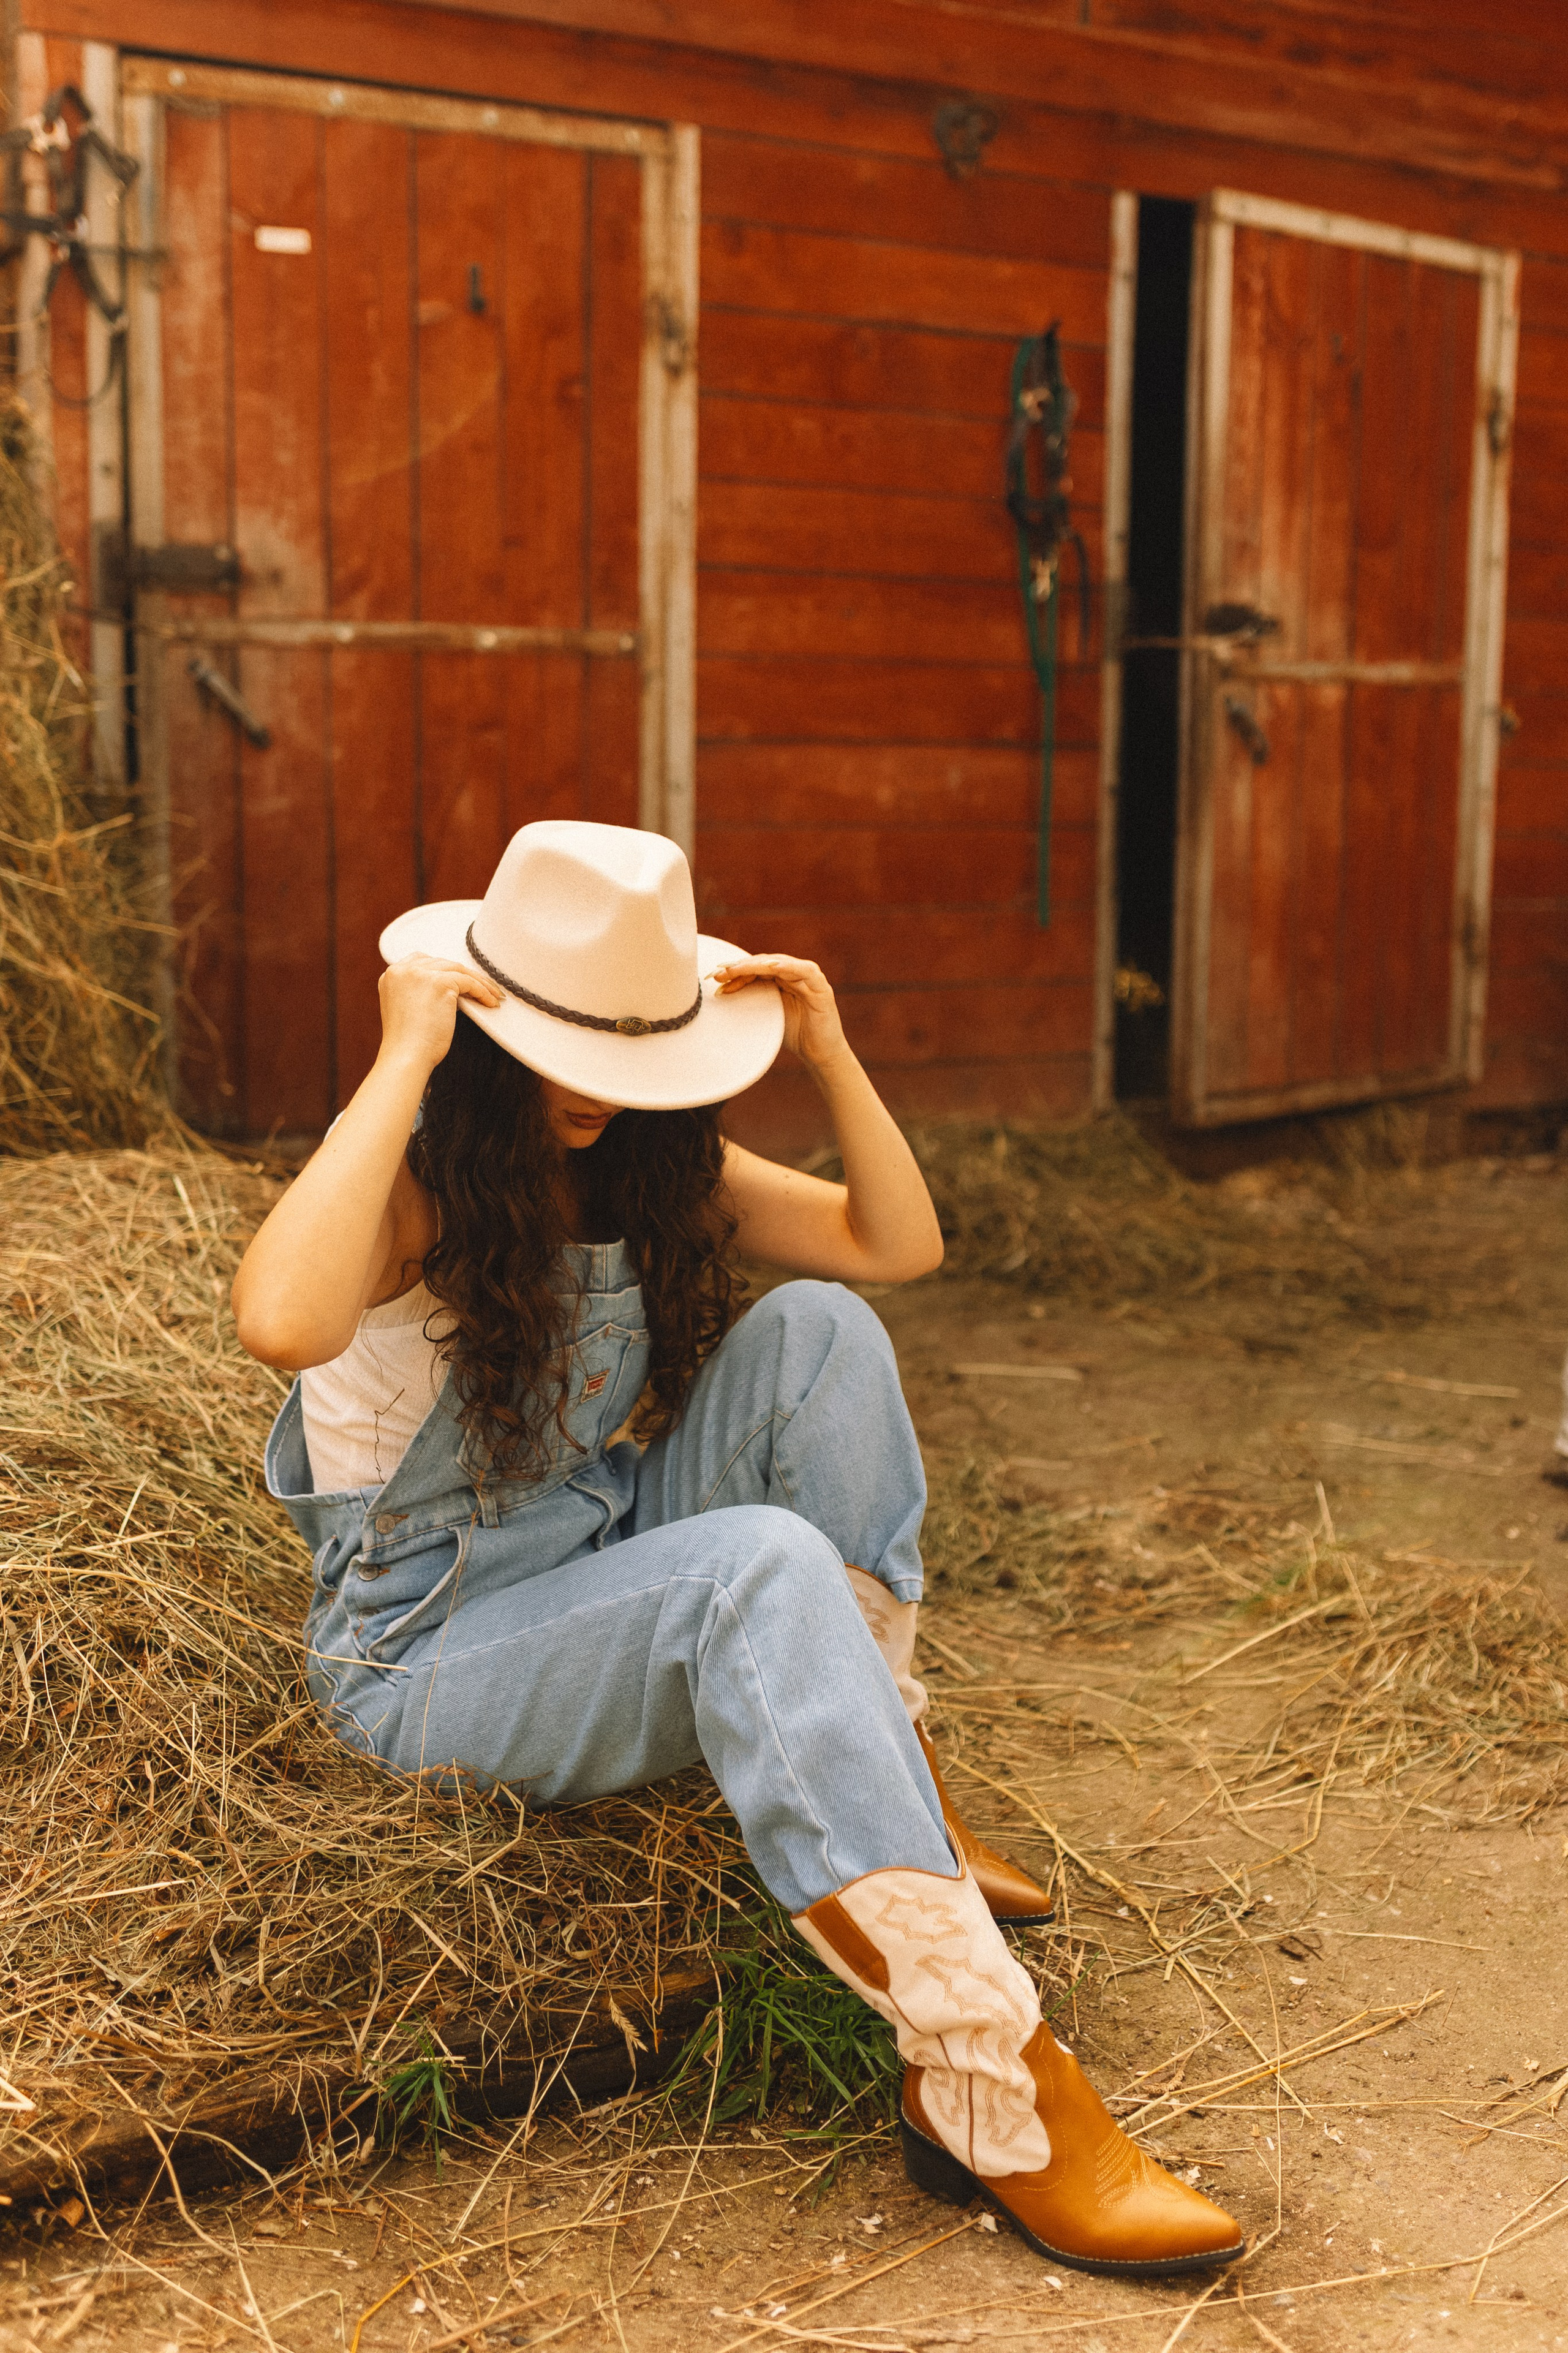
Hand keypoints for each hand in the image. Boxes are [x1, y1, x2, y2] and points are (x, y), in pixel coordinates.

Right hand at [377, 953, 502, 1076]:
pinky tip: (490, 1002)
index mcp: (392, 975)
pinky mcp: (439, 982)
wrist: (407, 1056)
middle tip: (483, 987)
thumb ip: (418, 992)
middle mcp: (403, 970)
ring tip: (492, 995)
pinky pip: (468, 982)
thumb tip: (449, 989)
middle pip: (442, 963)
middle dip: (465, 975)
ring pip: (458, 970)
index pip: (422, 961)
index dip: (444, 969)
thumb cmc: (409, 1043)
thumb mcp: (407, 1008)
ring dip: (479, 982)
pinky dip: (483, 991)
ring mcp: (420, 973)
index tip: (460, 979)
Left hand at [712, 953, 848, 1071]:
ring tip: (736, 969)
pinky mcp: (821, 987)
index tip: (714, 978)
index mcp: (781, 979)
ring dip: (756, 965)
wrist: (819, 1055)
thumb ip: (752, 1000)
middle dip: (740, 966)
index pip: (755, 969)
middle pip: (764, 963)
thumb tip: (721, 993)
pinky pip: (804, 971)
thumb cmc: (794, 1035)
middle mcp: (794, 974)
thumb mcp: (766, 1016)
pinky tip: (769, 967)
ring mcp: (809, 978)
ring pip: (780, 964)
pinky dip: (787, 966)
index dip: (735, 971)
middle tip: (719, 972)